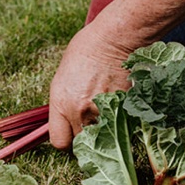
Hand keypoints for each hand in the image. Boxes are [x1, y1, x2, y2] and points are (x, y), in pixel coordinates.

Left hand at [46, 21, 130, 148]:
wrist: (114, 40)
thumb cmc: (86, 51)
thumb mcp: (63, 77)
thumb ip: (64, 102)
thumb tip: (66, 119)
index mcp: (61, 103)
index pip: (60, 142)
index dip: (66, 140)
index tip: (71, 133)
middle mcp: (80, 112)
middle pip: (82, 144)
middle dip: (86, 137)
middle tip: (91, 123)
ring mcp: (104, 113)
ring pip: (104, 139)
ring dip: (105, 132)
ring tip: (107, 113)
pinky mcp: (124, 111)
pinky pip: (123, 128)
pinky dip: (122, 123)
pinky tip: (120, 107)